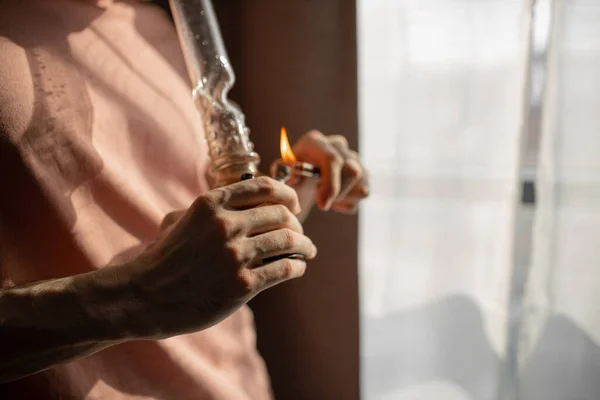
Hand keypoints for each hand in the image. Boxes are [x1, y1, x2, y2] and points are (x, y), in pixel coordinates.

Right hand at [129, 177, 316, 338]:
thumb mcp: (177, 221)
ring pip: (288, 240)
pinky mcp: (242, 285)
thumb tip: (240, 202)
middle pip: (282, 214)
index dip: (286, 194)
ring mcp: (235, 255)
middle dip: (297, 223)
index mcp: (211, 203)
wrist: (142, 297)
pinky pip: (284, 269)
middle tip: (300, 232)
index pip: (264, 187)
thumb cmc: (161, 259)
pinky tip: (297, 268)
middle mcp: (225, 225)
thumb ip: (208, 208)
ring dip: (304, 244)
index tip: (294, 203)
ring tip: (307, 250)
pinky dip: (297, 266)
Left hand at [291, 130, 368, 213]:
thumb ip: (286, 174)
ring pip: (361, 186)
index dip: (330, 184)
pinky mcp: (363, 173)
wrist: (298, 180)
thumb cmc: (288, 176)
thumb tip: (293, 177)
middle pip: (352, 171)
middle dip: (338, 193)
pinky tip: (333, 197)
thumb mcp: (282, 175)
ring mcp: (353, 158)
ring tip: (323, 195)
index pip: (332, 159)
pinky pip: (362, 194)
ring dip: (342, 199)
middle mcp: (337, 145)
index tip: (322, 205)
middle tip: (320, 203)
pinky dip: (347, 203)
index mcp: (315, 142)